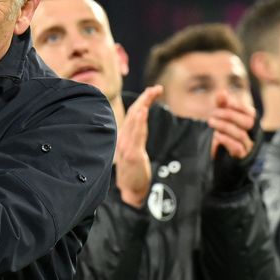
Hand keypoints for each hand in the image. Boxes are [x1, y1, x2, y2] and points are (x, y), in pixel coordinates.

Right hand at [116, 86, 161, 207]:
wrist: (130, 191)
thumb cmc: (133, 173)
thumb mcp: (133, 152)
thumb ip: (135, 138)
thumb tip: (140, 123)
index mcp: (124, 137)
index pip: (133, 114)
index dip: (142, 101)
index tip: (152, 91)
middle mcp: (123, 139)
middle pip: (134, 113)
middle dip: (145, 99)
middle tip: (156, 88)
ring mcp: (126, 147)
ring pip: (135, 121)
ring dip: (143, 105)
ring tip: (150, 94)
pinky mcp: (132, 155)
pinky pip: (136, 135)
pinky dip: (139, 122)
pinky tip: (143, 112)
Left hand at [208, 91, 256, 158]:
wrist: (218, 154)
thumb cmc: (222, 132)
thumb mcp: (220, 116)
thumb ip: (221, 104)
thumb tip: (222, 92)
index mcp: (249, 122)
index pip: (251, 113)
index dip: (238, 106)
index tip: (223, 103)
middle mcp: (252, 133)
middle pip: (248, 122)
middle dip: (229, 115)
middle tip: (213, 114)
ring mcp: (248, 145)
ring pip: (240, 134)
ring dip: (224, 126)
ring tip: (211, 123)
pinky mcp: (241, 156)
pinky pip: (237, 147)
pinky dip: (225, 139)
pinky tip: (216, 135)